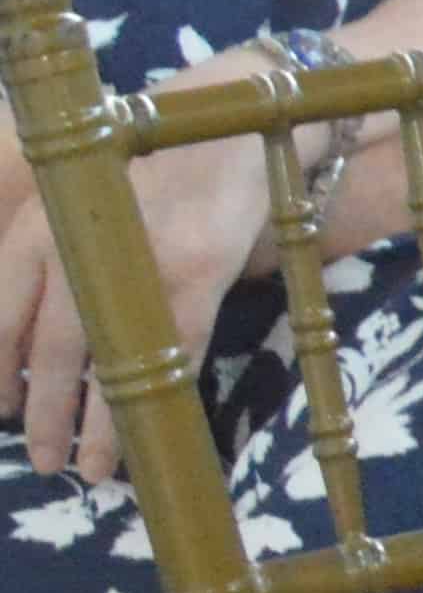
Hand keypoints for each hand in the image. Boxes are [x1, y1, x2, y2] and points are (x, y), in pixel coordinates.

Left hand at [0, 128, 264, 483]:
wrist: (229, 125)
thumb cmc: (147, 162)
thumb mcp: (77, 195)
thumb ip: (50, 253)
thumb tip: (27, 340)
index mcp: (40, 223)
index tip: (0, 410)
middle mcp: (80, 245)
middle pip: (49, 349)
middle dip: (41, 413)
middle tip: (41, 458)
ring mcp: (140, 264)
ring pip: (103, 363)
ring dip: (91, 425)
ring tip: (83, 467)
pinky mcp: (196, 279)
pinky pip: (167, 359)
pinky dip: (151, 404)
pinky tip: (142, 437)